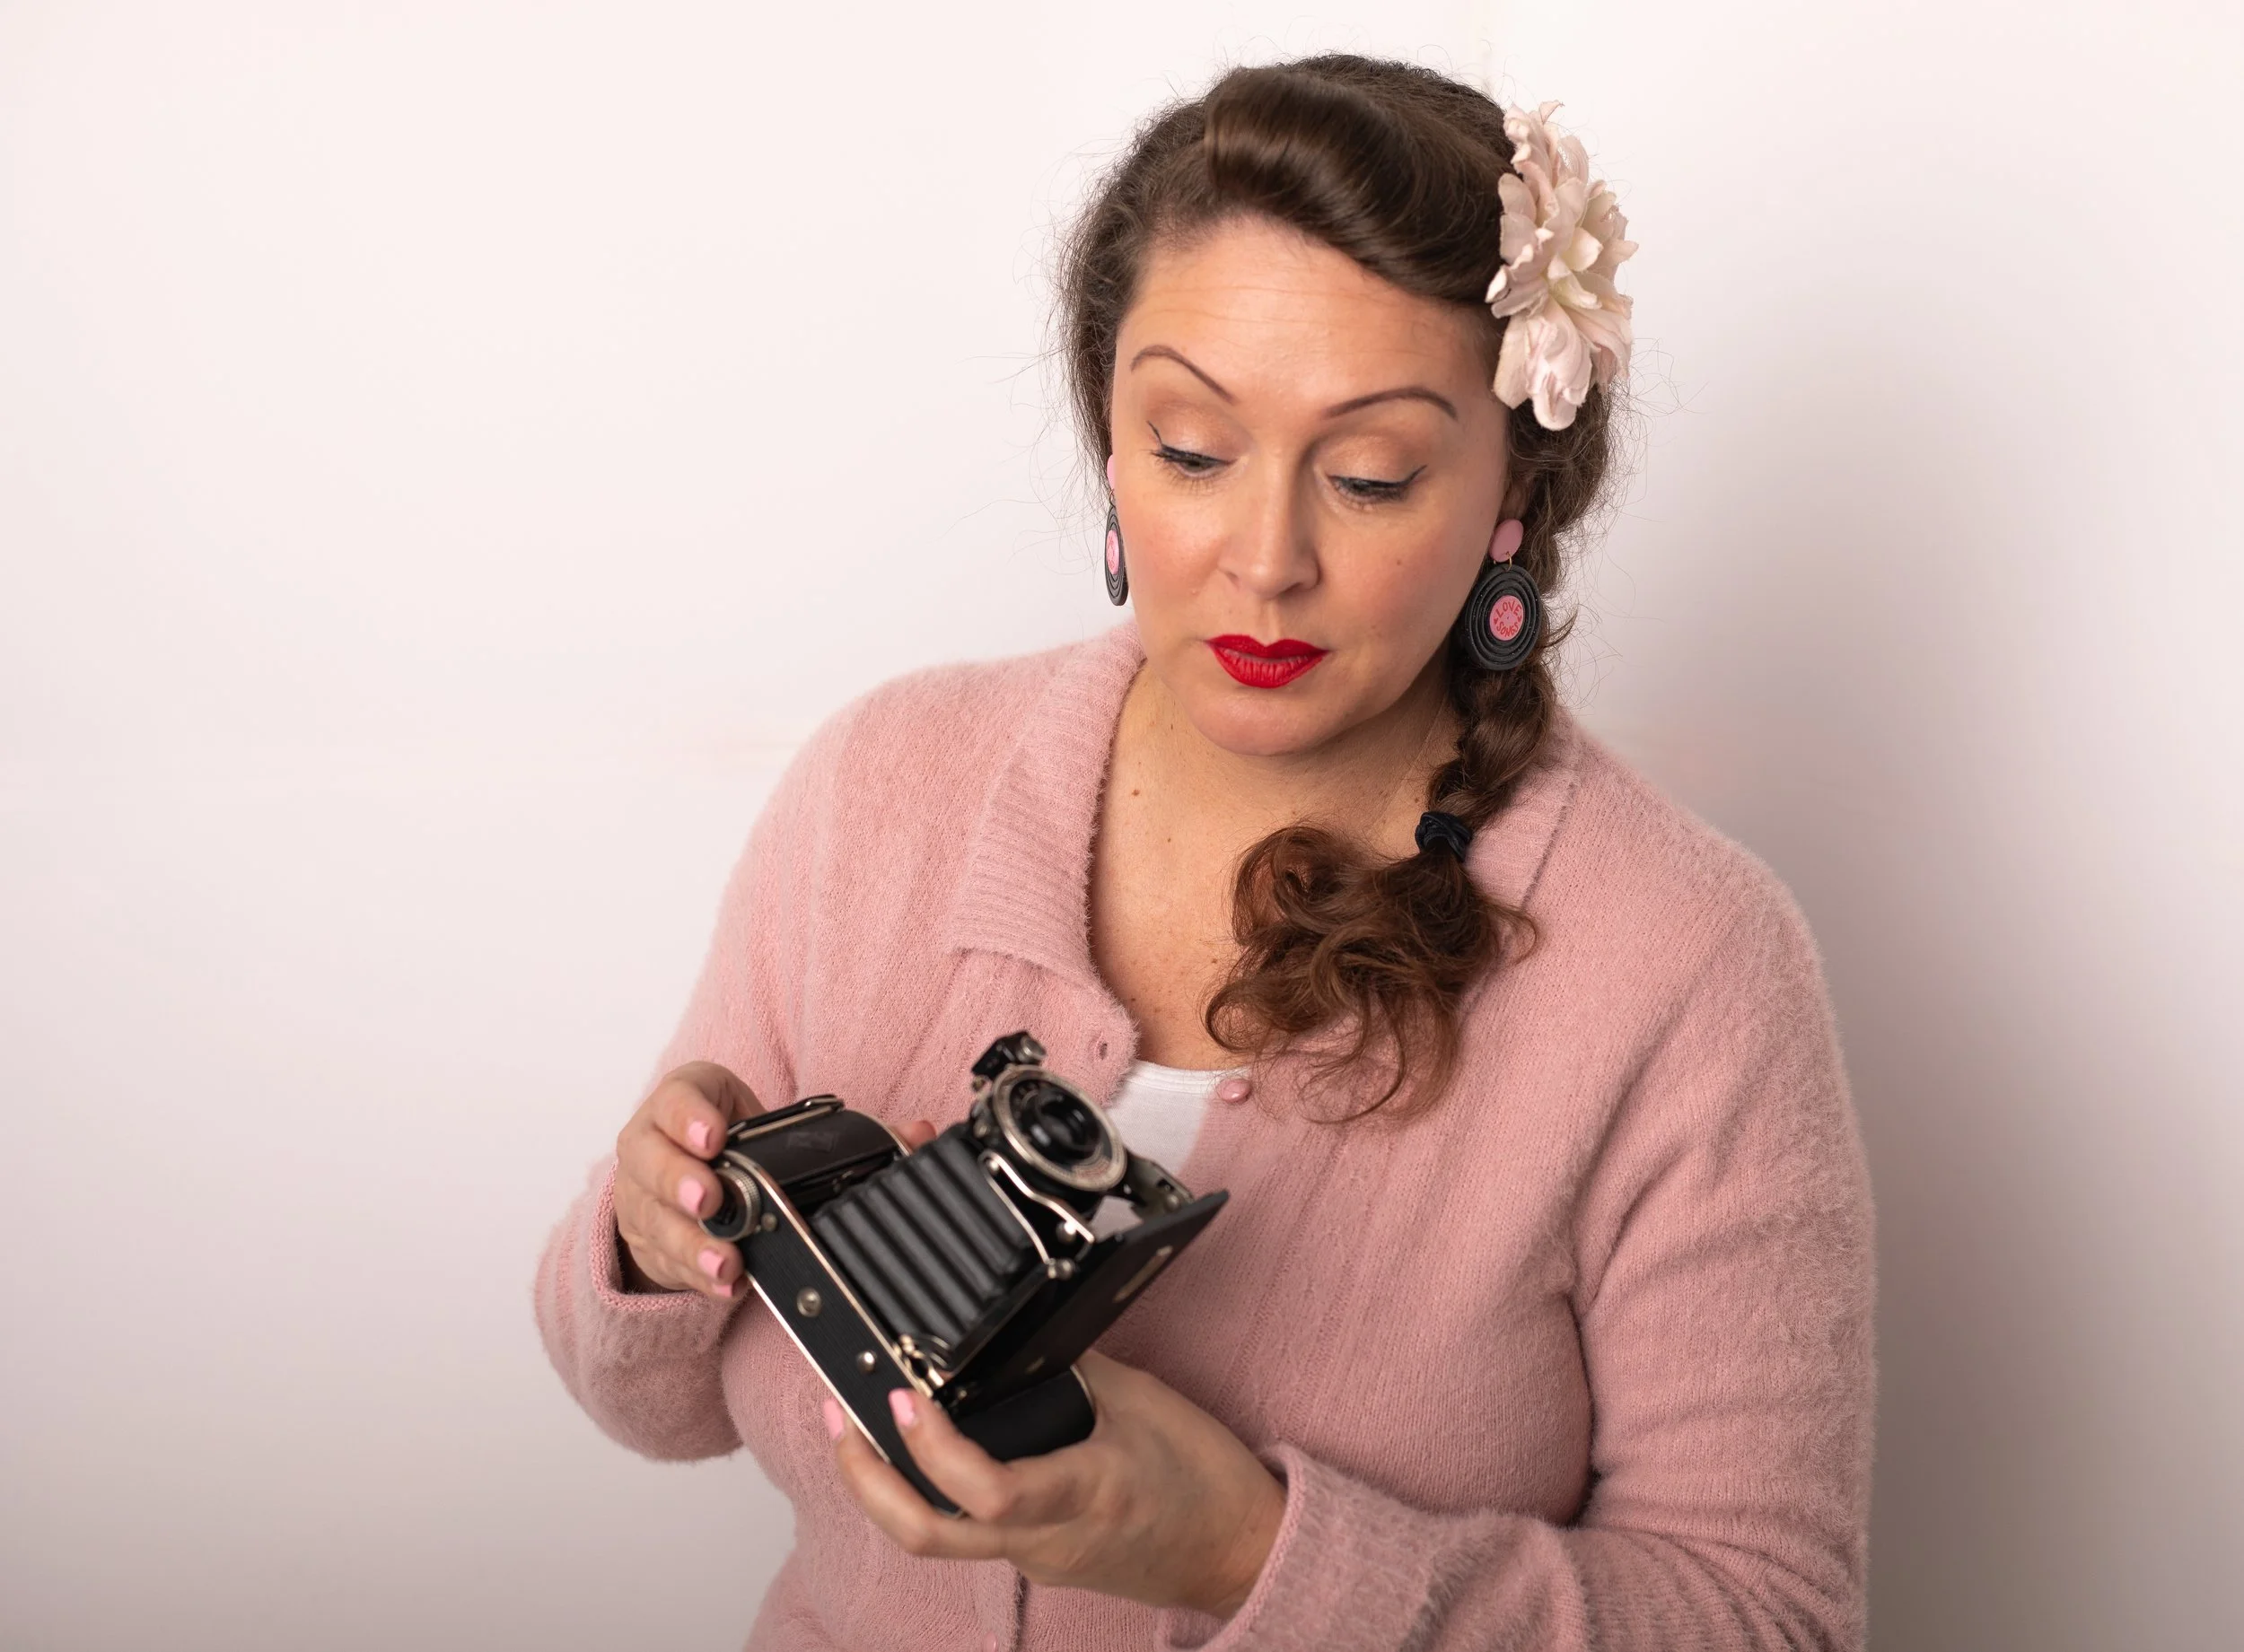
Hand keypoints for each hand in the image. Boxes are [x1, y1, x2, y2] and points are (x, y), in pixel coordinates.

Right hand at [612, 1066, 937, 1300]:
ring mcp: (645, 1198)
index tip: (715, 1137)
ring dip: (692, 1244)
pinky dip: (697, 1276)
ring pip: (656, 1219)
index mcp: (685, 1103)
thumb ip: (847, 1132)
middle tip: (711, 1201)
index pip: (677, 1098)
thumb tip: (917, 1134)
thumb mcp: (771, 1124)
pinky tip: (725, 1286)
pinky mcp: (651, 1243)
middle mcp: (654, 1148)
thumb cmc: (736, 1146)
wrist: (682, 1180)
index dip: (690, 1117)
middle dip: (681, 1183)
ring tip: (726, 1263)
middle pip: (652, 1162)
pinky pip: (668, 1261)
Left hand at [825, 1350, 1285, 1618]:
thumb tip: (1012, 1340)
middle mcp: (1046, 1540)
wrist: (1241, 1552)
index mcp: (1082, 1494)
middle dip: (866, 1481)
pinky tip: (927, 1453)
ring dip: (886, 1487)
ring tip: (861, 1429)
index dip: (932, 1448)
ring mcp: (1037, 1560)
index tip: (903, 1397)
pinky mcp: (1039, 1562)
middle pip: (927, 1535)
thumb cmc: (1206, 1481)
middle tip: (840, 1416)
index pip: (986, 1490)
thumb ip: (1073, 1370)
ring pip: (938, 1538)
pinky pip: (969, 1532)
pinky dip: (935, 1492)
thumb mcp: (1145, 1402)